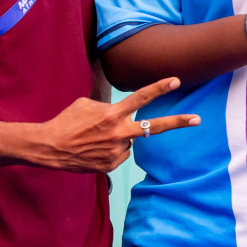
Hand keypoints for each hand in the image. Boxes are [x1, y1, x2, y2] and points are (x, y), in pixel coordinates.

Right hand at [29, 77, 198, 171]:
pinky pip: (121, 154)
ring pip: (129, 141)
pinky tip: (94, 149)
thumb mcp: (87, 103)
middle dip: (177, 122)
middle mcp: (118, 132)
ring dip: (119, 138)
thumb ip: (109, 106)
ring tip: (95, 139)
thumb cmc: (67, 121)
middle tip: (198, 119)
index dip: (159, 88)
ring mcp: (116, 151)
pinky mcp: (111, 165)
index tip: (176, 81)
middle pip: (153, 127)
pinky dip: (112, 150)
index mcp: (112, 114)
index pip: (141, 98)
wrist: (49, 147)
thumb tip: (122, 114)